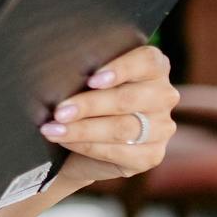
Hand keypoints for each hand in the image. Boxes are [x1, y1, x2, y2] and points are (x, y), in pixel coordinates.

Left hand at [40, 44, 177, 188]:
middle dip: (89, 105)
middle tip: (58, 111)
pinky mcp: (152, 155)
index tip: (92, 80)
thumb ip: (87, 69)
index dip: (121, 69)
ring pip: (122, 128)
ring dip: (82, 129)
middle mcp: (164, 95)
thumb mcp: (87, 78)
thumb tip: (62, 69)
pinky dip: (87, 146)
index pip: (147, 61)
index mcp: (155, 67)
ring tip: (53, 129)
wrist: (83, 144)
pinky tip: (65, 141)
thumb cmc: (85, 98)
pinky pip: (118, 151)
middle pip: (128, 99)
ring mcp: (162, 128)